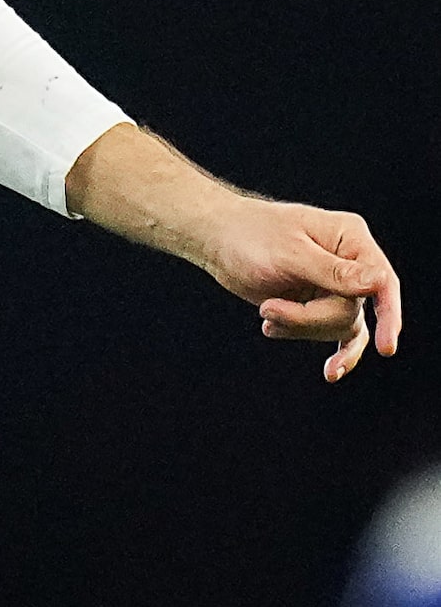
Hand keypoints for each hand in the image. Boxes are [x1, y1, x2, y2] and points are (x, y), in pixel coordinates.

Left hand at [68, 123, 402, 382]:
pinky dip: (318, 343)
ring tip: (266, 312)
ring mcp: (336, 284)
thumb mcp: (288, 255)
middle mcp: (350, 262)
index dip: (390, 316)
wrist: (216, 239)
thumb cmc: (247, 236)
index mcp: (350, 239)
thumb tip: (379, 283)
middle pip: (353, 311)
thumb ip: (333, 272)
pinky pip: (333, 333)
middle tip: (268, 310)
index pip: (382, 282)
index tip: (386, 349)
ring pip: (339, 326)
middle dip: (310, 318)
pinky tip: (325, 369)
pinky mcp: (319, 302)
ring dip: (300, 326)